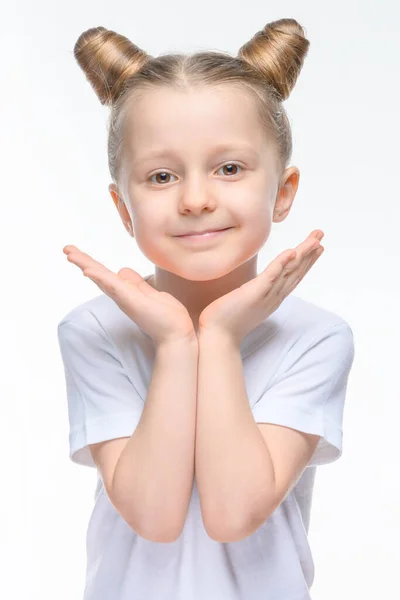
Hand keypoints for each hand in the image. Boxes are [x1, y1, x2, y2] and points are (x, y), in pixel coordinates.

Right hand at [63, 245, 196, 345]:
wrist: (177, 334)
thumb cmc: (167, 317)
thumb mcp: (150, 294)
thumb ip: (137, 284)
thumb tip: (122, 271)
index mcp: (126, 292)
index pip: (105, 275)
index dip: (91, 264)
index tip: (77, 253)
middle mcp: (121, 296)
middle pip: (98, 275)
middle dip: (82, 261)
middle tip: (66, 249)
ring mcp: (124, 298)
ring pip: (101, 278)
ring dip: (85, 265)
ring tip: (70, 254)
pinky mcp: (130, 300)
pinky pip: (112, 286)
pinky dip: (100, 277)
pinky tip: (88, 270)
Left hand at [197, 230, 324, 345]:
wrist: (218, 338)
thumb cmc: (226, 322)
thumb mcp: (244, 303)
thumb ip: (251, 294)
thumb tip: (249, 286)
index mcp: (272, 298)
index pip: (293, 277)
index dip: (306, 261)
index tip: (316, 247)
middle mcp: (273, 297)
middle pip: (296, 272)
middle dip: (310, 253)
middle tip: (320, 235)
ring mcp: (266, 296)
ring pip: (289, 272)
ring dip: (303, 255)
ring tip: (315, 241)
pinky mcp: (254, 294)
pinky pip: (271, 276)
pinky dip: (281, 263)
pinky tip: (291, 252)